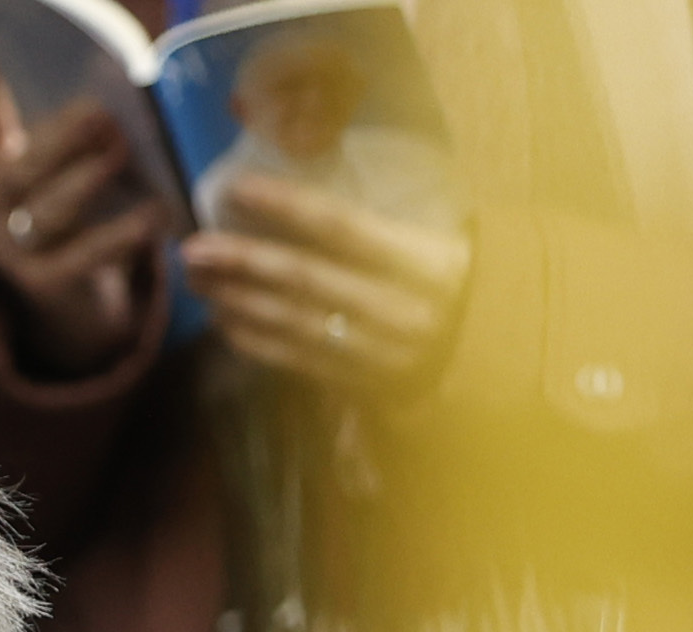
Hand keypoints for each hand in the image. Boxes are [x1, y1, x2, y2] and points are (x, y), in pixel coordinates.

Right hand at [0, 25, 168, 378]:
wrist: (78, 298)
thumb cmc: (82, 212)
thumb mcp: (70, 167)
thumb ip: (78, 133)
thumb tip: (117, 94)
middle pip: (23, 166)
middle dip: (63, 138)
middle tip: (100, 115)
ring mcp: (10, 249)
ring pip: (50, 210)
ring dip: (87, 180)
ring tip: (120, 154)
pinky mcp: (43, 284)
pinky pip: (83, 256)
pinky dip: (121, 235)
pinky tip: (154, 215)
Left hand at [178, 174, 469, 399]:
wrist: (499, 346)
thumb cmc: (457, 275)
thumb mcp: (435, 237)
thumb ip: (375, 224)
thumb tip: (297, 195)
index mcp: (423, 259)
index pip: (341, 226)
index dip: (285, 205)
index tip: (235, 188)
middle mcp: (399, 308)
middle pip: (306, 279)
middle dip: (242, 261)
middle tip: (193, 247)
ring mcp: (379, 351)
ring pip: (293, 322)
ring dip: (236, 300)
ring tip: (197, 278)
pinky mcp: (363, 382)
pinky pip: (297, 360)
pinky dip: (254, 339)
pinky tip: (223, 318)